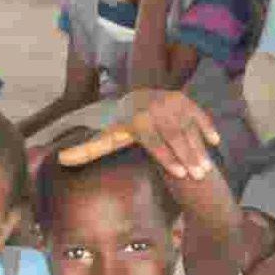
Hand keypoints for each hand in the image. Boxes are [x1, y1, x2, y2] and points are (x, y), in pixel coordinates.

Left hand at [59, 87, 224, 177]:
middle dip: (187, 157)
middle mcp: (155, 109)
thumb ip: (87, 150)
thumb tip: (60, 160)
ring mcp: (172, 102)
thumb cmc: (123, 127)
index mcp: (137, 121)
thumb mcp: (107, 138)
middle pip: (174, 137)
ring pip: (188, 129)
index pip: (155, 143)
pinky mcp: (186, 100)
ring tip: (206, 169)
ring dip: (198, 148)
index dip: (168, 159)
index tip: (181, 175)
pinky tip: (214, 143)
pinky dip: (207, 128)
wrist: (138, 98)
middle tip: (199, 176)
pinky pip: (200, 116)